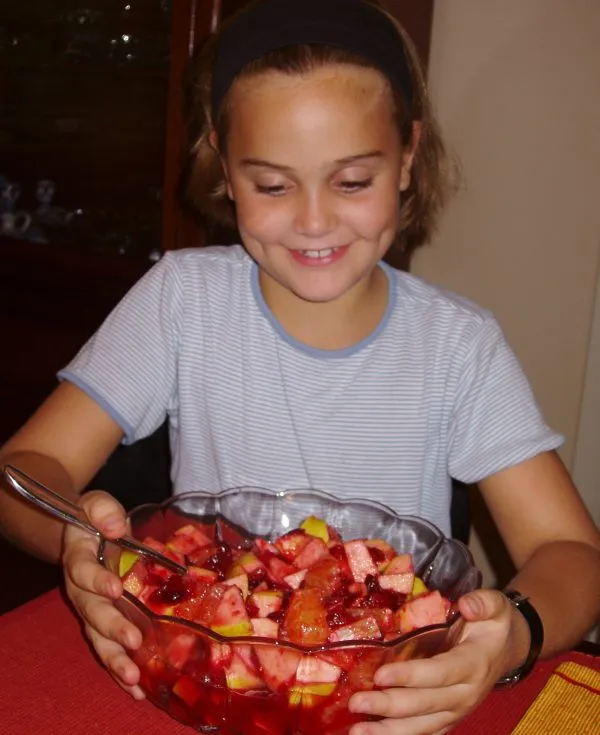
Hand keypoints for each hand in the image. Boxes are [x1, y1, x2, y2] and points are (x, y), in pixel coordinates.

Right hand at [62, 491, 144, 699]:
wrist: (85, 532)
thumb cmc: (95, 518)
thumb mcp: (96, 504)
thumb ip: (103, 510)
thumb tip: (115, 525)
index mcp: (78, 559)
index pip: (82, 571)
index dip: (97, 580)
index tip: (115, 588)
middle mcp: (81, 591)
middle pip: (91, 613)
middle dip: (112, 628)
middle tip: (133, 641)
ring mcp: (91, 610)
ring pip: (97, 638)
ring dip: (115, 659)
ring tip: (133, 680)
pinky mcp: (104, 623)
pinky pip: (109, 648)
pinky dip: (120, 670)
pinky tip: (137, 689)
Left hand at [348, 589, 519, 734]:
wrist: (507, 650)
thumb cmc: (493, 625)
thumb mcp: (495, 606)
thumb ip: (483, 603)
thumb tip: (466, 604)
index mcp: (473, 665)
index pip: (439, 674)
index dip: (409, 676)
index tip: (380, 675)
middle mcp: (464, 695)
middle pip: (424, 705)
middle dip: (388, 706)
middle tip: (355, 702)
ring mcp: (456, 711)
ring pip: (421, 727)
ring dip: (388, 731)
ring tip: (357, 731)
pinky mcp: (448, 719)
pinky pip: (423, 733)